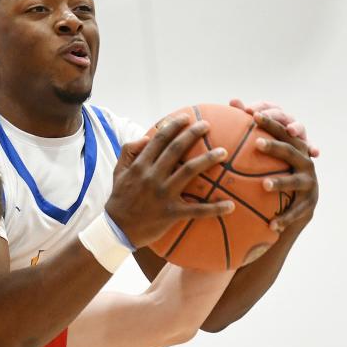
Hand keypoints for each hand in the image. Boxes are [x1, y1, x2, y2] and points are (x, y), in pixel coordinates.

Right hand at [106, 115, 233, 247]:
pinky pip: (196, 210)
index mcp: (139, 166)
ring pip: (188, 171)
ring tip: (223, 152)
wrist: (117, 229)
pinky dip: (214, 208)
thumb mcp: (118, 172)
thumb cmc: (120, 198)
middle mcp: (151, 177)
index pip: (158, 140)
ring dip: (207, 160)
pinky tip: (230, 205)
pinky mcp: (171, 214)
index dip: (173, 126)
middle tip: (207, 125)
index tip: (186, 117)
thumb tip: (147, 137)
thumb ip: (129, 152)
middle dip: (193, 134)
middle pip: (176, 150)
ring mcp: (162, 195)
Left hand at [230, 98, 319, 156]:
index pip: (266, 106)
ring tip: (291, 131)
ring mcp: (299, 135)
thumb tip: (233, 100)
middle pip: (282, 115)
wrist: (280, 169)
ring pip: (299, 127)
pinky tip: (314, 152)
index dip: (258, 107)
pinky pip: (311, 147)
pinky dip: (313, 147)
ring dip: (295, 127)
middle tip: (259, 117)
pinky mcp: (307, 149)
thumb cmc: (262, 148)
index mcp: (272, 117)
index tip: (247, 111)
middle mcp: (287, 123)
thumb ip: (243, 118)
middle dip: (272, 116)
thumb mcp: (253, 134)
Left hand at [251, 112, 317, 231]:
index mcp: (293, 148)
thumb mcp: (261, 155)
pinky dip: (285, 218)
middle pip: (292, 150)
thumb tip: (231, 100)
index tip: (252, 114)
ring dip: (281, 181)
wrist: (290, 209)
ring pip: (296, 180)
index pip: (283, 130)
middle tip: (257, 143)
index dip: (270, 121)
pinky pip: (296, 212)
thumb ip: (249, 130)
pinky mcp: (309, 205)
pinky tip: (272, 225)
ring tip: (264, 185)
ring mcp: (310, 183)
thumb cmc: (270, 174)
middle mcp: (305, 161)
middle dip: (276, 146)